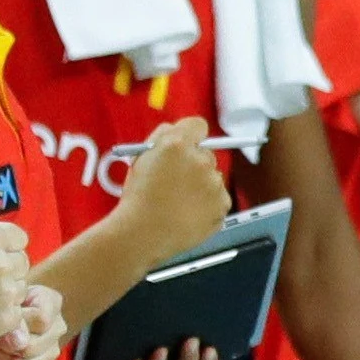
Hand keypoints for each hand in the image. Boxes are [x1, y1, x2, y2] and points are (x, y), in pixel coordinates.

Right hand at [0, 221, 31, 346]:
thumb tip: (14, 240)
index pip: (20, 240)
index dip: (5, 250)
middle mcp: (2, 262)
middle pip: (23, 264)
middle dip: (6, 271)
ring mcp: (4, 292)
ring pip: (21, 289)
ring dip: (4, 294)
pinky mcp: (4, 318)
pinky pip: (16, 313)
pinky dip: (1, 316)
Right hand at [112, 118, 229, 256]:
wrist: (142, 234)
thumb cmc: (137, 198)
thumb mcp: (139, 158)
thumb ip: (161, 138)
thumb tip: (176, 130)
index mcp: (176, 145)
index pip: (197, 125)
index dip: (190, 135)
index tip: (184, 146)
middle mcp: (201, 160)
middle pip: (206, 154)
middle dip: (194, 164)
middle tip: (176, 182)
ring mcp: (215, 183)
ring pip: (212, 178)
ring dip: (201, 186)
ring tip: (178, 203)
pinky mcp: (223, 204)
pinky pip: (218, 199)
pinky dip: (207, 205)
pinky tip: (187, 214)